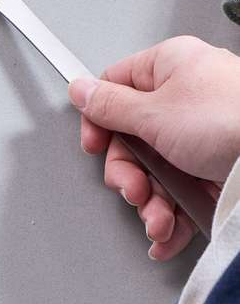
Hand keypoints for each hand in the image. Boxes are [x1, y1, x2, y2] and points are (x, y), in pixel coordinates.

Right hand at [69, 35, 239, 260]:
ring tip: (159, 221)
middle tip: (135, 191)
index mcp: (172, 68)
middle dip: (130, 177)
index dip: (100, 122)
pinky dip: (173, 218)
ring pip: (158, 173)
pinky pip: (184, 193)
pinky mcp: (221, 170)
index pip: (116, 88)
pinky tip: (169, 235)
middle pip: (134, 140)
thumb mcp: (154, 113)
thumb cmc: (232, 122)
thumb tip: (80, 90)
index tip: (97, 148)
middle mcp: (189, 98)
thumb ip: (109, 105)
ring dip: (151, 205)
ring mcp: (206, 137)